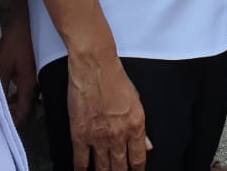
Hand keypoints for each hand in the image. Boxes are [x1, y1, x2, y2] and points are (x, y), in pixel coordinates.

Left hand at [0, 0, 37, 126]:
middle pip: (27, 108)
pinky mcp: (33, 69)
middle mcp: (36, 84)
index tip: (2, 127)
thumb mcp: (3, 65)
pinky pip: (26, 88)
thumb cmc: (15, 43)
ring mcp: (36, 76)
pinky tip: (6, 90)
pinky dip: (17, 94)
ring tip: (0, 105)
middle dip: (14, 115)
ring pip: (27, 98)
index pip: (24, 113)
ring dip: (15, 104)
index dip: (13, 123)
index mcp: (29, 86)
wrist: (25, 21)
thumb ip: (0, 86)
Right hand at [66, 53, 150, 170]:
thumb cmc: (114, 78)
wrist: (94, 66)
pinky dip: (82, 170)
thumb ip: (141, 127)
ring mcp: (98, 137)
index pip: (138, 159)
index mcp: (135, 126)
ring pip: (102, 168)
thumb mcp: (136, 101)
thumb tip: (146, 145)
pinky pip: (81, 161)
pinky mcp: (80, 135)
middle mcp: (118, 135)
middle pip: (120, 167)